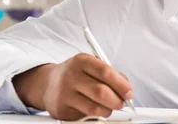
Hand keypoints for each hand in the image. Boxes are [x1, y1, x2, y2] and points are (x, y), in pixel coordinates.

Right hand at [13, 53, 133, 120]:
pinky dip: (94, 115)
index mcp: (81, 61)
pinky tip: (95, 109)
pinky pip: (84, 115)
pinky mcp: (61, 109)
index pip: (105, 72)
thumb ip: (109, 73)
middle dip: (116, 100)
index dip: (121, 84)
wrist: (47, 84)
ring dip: (107, 110)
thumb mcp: (90, 65)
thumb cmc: (75, 74)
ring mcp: (65, 94)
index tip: (129, 92)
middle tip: (122, 103)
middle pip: (100, 91)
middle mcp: (71, 76)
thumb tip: (126, 87)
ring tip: (110, 108)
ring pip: (94, 107)